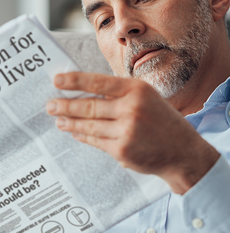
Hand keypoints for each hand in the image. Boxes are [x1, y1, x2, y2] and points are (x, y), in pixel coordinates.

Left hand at [46, 72, 219, 193]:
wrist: (183, 152)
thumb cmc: (161, 121)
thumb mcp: (146, 98)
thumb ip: (118, 95)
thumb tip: (84, 94)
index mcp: (136, 90)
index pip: (98, 82)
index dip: (74, 81)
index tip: (56, 80)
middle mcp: (131, 108)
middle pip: (89, 105)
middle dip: (65, 105)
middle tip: (50, 105)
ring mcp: (126, 131)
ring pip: (89, 125)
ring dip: (69, 122)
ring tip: (58, 119)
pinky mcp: (121, 150)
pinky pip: (95, 140)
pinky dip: (82, 135)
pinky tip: (74, 132)